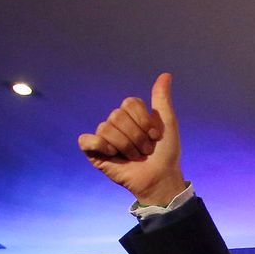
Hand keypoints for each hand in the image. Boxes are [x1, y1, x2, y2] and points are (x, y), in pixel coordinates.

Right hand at [76, 72, 187, 206]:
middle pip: (118, 115)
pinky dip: (101, 146)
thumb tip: (166, 74)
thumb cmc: (166, 153)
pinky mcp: (94, 152)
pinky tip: (113, 155)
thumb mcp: (168, 124)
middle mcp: (115, 123)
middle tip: (145, 150)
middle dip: (137, 136)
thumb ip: (162, 99)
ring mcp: (104, 137)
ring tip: (135, 157)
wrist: (161, 178)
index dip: (144, 121)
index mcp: (131, 114)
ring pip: (107, 128)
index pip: (130, 102)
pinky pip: (86, 140)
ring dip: (127, 146)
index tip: (155, 136)